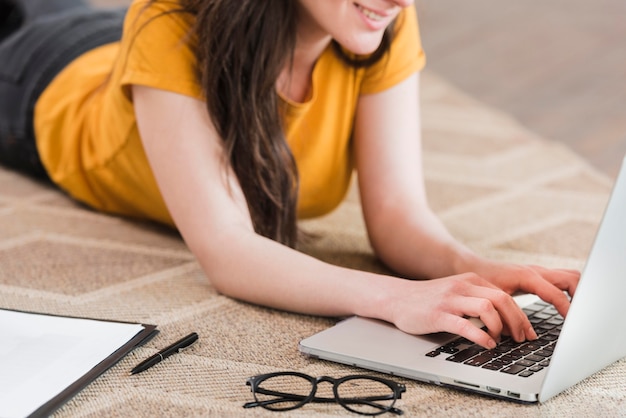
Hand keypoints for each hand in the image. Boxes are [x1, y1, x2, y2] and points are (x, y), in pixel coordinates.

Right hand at [387, 273, 538, 348]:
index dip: (521, 316)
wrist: (396, 298)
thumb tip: (505, 320)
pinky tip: (487, 344)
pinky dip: (481, 336)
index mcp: (470, 280)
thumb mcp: (456, 292)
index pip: (505, 295)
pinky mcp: (438, 315)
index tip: (528, 332)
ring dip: (499, 328)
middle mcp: (462, 287)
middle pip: (501, 300)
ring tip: (500, 340)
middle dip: (517, 322)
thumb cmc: (428, 300)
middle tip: (521, 339)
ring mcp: (450, 300)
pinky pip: (465, 325)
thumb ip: (477, 299)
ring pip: (487, 309)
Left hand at [467, 259, 579, 317]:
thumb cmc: (482, 281)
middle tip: (583, 317)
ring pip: (570, 276)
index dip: (568, 310)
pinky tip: (570, 307)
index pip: (556, 293)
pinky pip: (562, 280)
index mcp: (527, 276)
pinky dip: (571, 291)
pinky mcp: (539, 276)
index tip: (574, 324)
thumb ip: (509, 315)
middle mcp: (536, 272)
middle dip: (582, 296)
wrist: (472, 267)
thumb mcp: (495, 298)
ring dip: (579, 292)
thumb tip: (526, 335)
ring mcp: (539, 272)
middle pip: (572, 278)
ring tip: (581, 313)